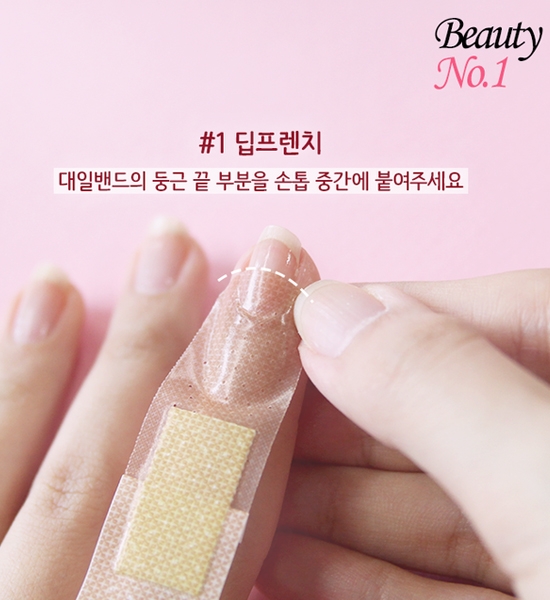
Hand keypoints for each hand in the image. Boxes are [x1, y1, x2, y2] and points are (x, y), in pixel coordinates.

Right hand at [258, 271, 549, 598]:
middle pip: (460, 413)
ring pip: (440, 504)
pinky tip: (288, 559)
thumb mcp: (546, 488)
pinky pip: (441, 584)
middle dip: (347, 420)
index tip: (306, 323)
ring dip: (336, 503)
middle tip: (258, 419)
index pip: (515, 310)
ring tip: (252, 494)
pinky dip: (363, 574)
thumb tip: (330, 312)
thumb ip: (440, 388)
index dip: (405, 310)